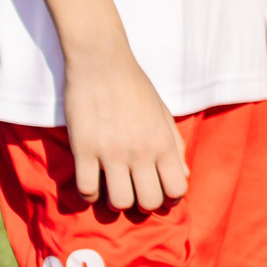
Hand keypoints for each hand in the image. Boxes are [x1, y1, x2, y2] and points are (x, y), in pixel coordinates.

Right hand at [63, 44, 189, 209]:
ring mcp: (111, 152)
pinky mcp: (83, 150)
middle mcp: (140, 151)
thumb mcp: (163, 113)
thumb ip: (175, 146)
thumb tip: (183, 177)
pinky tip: (92, 182)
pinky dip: (90, 194)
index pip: (176, 189)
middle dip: (143, 203)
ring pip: (119, 202)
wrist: (102, 63)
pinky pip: (87, 190)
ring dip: (117, 201)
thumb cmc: (135, 87)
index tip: (159, 190)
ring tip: (114, 187)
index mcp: (163, 142)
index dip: (169, 197)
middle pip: (149, 202)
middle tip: (135, 190)